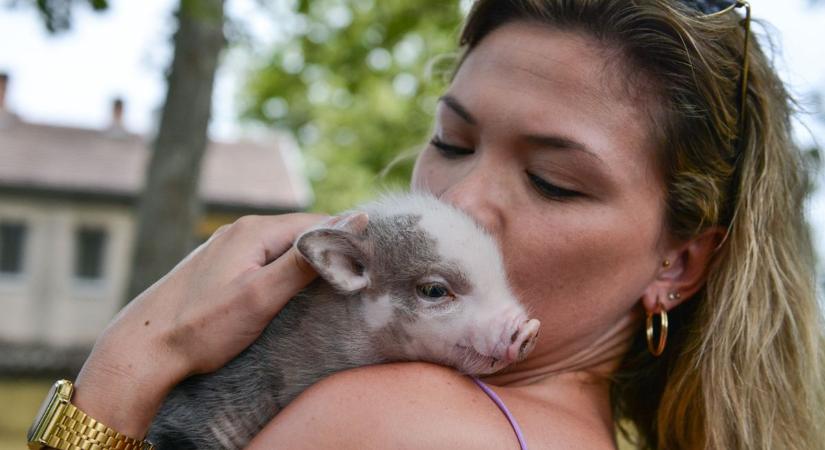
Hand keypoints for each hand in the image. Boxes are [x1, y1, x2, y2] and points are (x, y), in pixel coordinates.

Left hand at [71, 212, 366, 438]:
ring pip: (283, 245)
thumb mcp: (262, 296)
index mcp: (254, 230)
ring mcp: (227, 246)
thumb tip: (352, 222)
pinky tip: (289, 290)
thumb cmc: (203, 326)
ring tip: (327, 287)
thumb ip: (307, 259)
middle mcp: (240, 230)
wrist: (144, 348)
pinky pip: (265, 257)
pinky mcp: (220, 265)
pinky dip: (285, 269)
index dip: (346, 241)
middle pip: (301, 231)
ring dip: (308, 260)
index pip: (318, 223)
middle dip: (329, 250)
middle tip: (352, 280)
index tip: (368, 267)